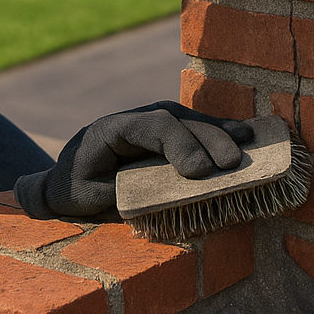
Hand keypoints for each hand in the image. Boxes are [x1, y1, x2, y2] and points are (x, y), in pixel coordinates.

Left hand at [14, 101, 255, 218]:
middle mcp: (135, 117)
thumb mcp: (89, 195)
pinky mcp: (165, 130)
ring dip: (219, 132)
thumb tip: (165, 194)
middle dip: (208, 139)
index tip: (201, 172)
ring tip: (249, 144)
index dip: (181, 145)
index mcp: (112, 129)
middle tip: (233, 164)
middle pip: (177, 120)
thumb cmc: (75, 189)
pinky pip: (194, 127)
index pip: (154, 127)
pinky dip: (218, 131)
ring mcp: (151, 119)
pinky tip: (244, 135)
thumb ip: (123, 191)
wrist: (64, 178)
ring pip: (190, 119)